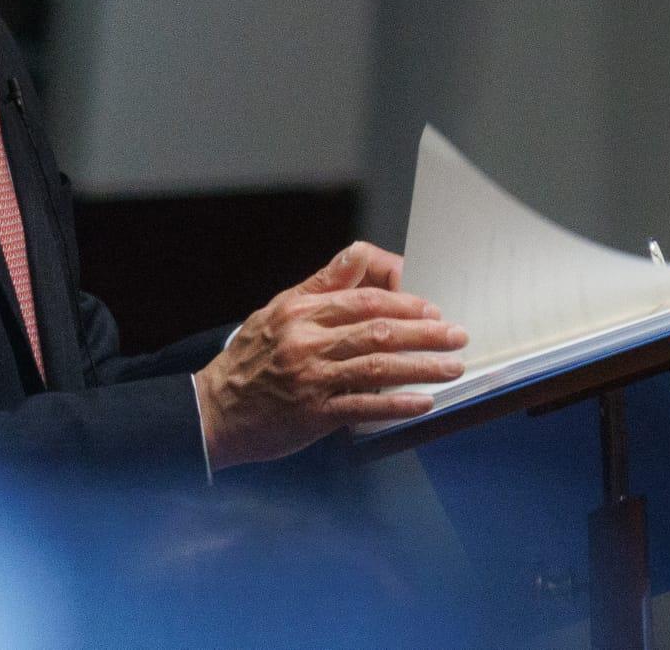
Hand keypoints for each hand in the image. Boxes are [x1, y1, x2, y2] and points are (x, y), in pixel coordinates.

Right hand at [193, 241, 467, 469]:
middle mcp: (306, 340)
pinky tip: (423, 403)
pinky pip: (363, 407)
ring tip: (451, 366)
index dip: (404, 301)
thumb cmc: (250, 359)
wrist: (214, 410)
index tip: (432, 308)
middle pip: (379, 330)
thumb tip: (362, 256)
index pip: (363, 298)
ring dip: (421, 366)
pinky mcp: (312, 414)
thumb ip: (323, 284)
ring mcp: (310, 377)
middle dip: (425, 332)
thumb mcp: (279, 309)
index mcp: (301, 310)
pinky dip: (396, 405)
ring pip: (378, 367)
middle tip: (455, 335)